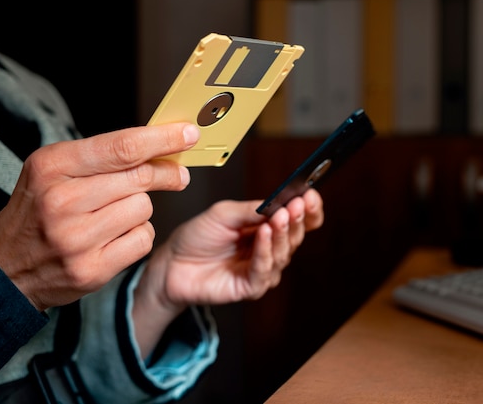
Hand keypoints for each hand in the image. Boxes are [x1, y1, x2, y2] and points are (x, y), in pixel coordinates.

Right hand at [0, 123, 199, 310]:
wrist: (7, 269)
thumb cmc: (39, 211)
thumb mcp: (54, 170)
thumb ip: (103, 155)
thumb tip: (161, 146)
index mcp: (52, 166)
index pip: (122, 147)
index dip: (163, 139)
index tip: (188, 134)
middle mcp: (61, 201)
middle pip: (140, 177)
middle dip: (166, 173)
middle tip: (177, 174)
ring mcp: (76, 239)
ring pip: (144, 208)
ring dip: (141, 209)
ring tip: (116, 214)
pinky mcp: (91, 269)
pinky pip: (143, 239)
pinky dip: (139, 235)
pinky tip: (116, 237)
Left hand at [131, 189, 323, 357]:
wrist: (172, 264)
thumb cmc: (197, 237)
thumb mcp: (224, 214)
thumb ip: (252, 210)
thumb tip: (279, 202)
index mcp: (267, 227)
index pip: (298, 219)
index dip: (308, 209)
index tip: (310, 196)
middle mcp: (269, 248)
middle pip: (295, 235)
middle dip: (297, 218)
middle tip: (296, 205)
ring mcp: (263, 269)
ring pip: (283, 252)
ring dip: (281, 233)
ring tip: (279, 217)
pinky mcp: (251, 287)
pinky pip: (265, 269)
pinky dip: (265, 251)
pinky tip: (263, 235)